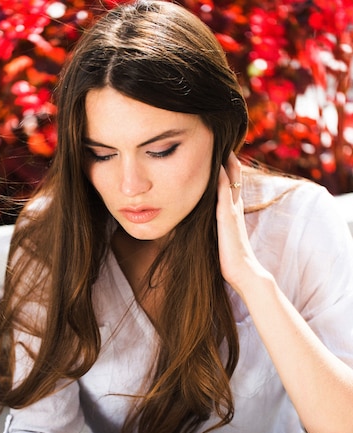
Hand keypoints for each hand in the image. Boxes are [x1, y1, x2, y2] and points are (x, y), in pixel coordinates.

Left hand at [216, 153, 263, 295]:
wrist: (245, 273)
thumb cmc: (232, 263)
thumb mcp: (222, 242)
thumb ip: (216, 232)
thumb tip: (204, 231)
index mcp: (233, 214)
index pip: (232, 187)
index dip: (229, 172)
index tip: (223, 156)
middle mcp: (235, 209)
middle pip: (235, 178)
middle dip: (230, 161)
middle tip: (224, 143)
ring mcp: (232, 211)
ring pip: (231, 181)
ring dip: (226, 163)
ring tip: (222, 145)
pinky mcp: (227, 217)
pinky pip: (224, 192)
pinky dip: (222, 177)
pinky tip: (218, 165)